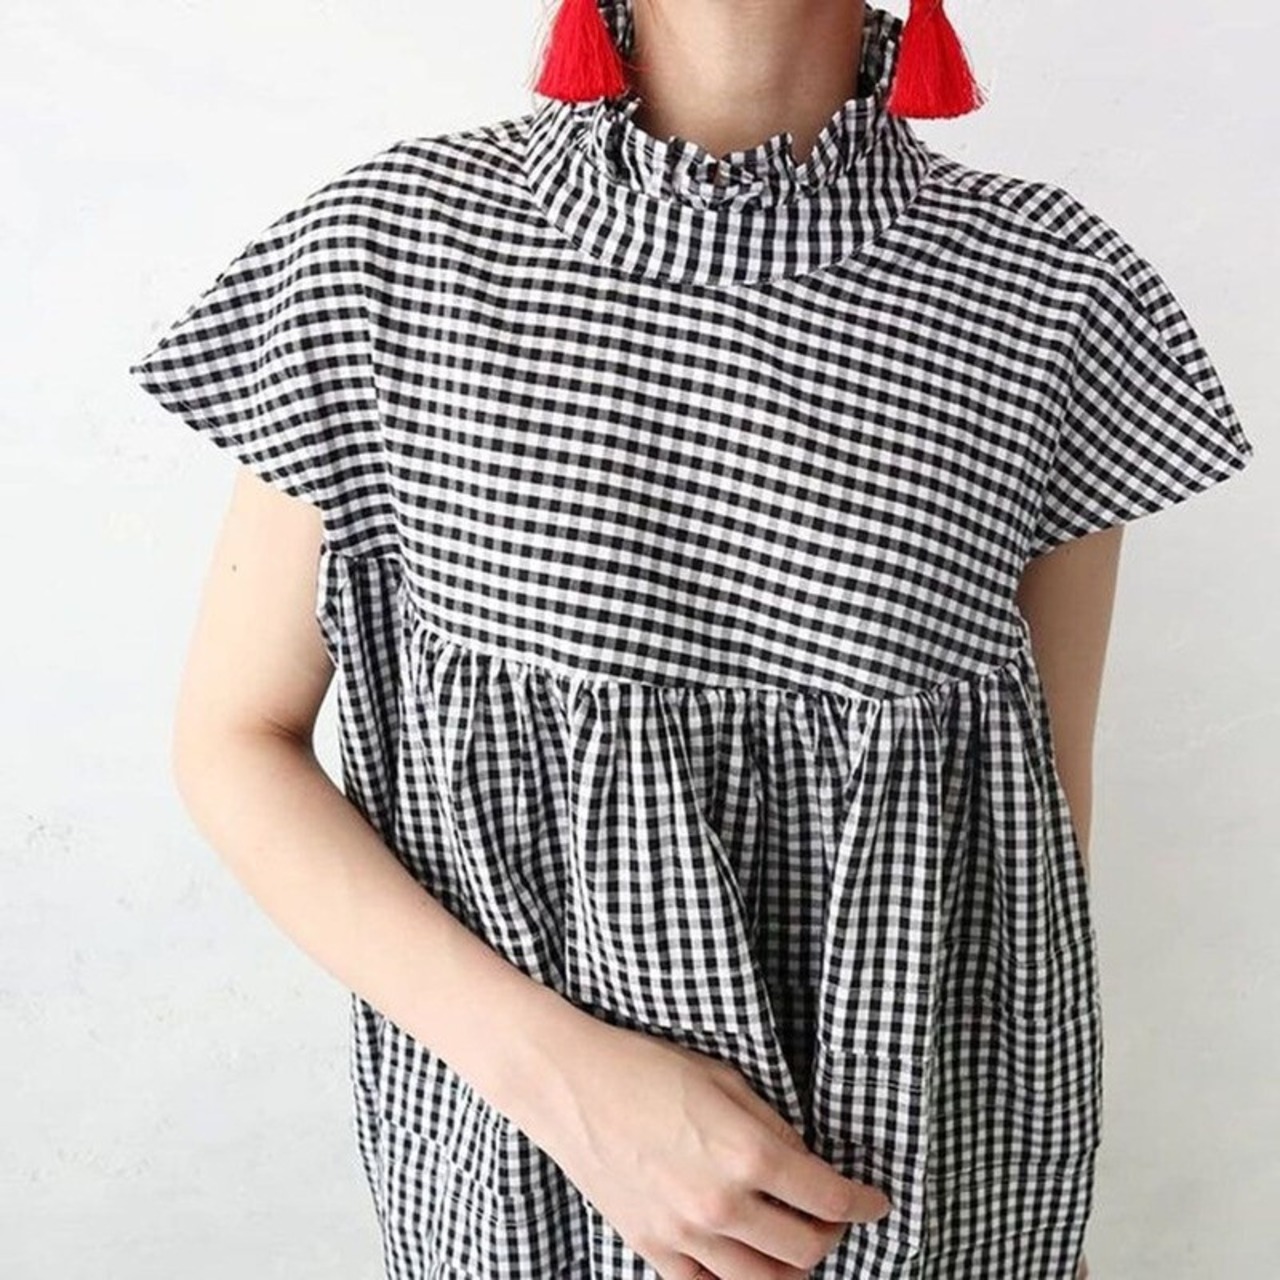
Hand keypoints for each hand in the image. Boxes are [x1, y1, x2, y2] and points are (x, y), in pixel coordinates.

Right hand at [535, 1019, 892, 1279]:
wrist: (570, 1083)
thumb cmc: (646, 1067)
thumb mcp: (724, 1078)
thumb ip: (772, 1126)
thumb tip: (806, 1163)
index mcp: (747, 1152)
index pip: (828, 1199)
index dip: (862, 1203)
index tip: (873, 1202)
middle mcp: (722, 1204)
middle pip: (805, 1250)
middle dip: (831, 1236)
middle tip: (831, 1217)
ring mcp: (684, 1234)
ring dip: (791, 1268)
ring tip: (793, 1242)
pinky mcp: (651, 1248)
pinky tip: (744, 1262)